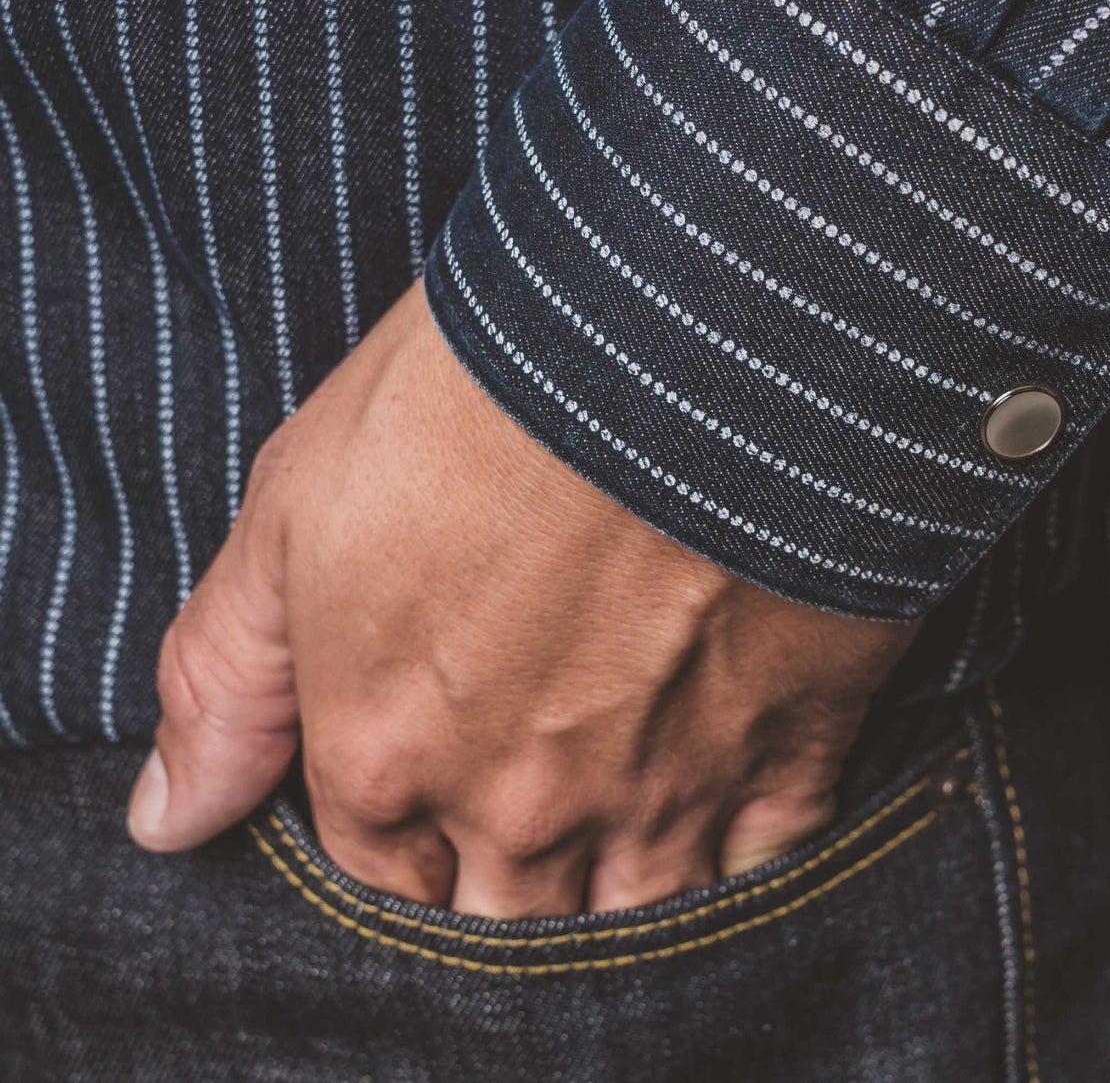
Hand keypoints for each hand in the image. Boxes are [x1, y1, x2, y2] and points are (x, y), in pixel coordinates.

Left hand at [126, 282, 916, 915]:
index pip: (380, 886)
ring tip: (624, 817)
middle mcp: (523, 809)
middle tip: (531, 810)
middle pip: (505, 927)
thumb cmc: (483, 388)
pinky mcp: (793, 747)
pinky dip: (739, 864)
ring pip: (633, 922)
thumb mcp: (300, 501)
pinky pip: (762, 869)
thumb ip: (230, 676)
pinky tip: (726, 813)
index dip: (401, 852)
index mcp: (391, 755)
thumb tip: (169, 817)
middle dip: (505, 891)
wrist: (682, 329)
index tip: (431, 802)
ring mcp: (665, 791)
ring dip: (620, 900)